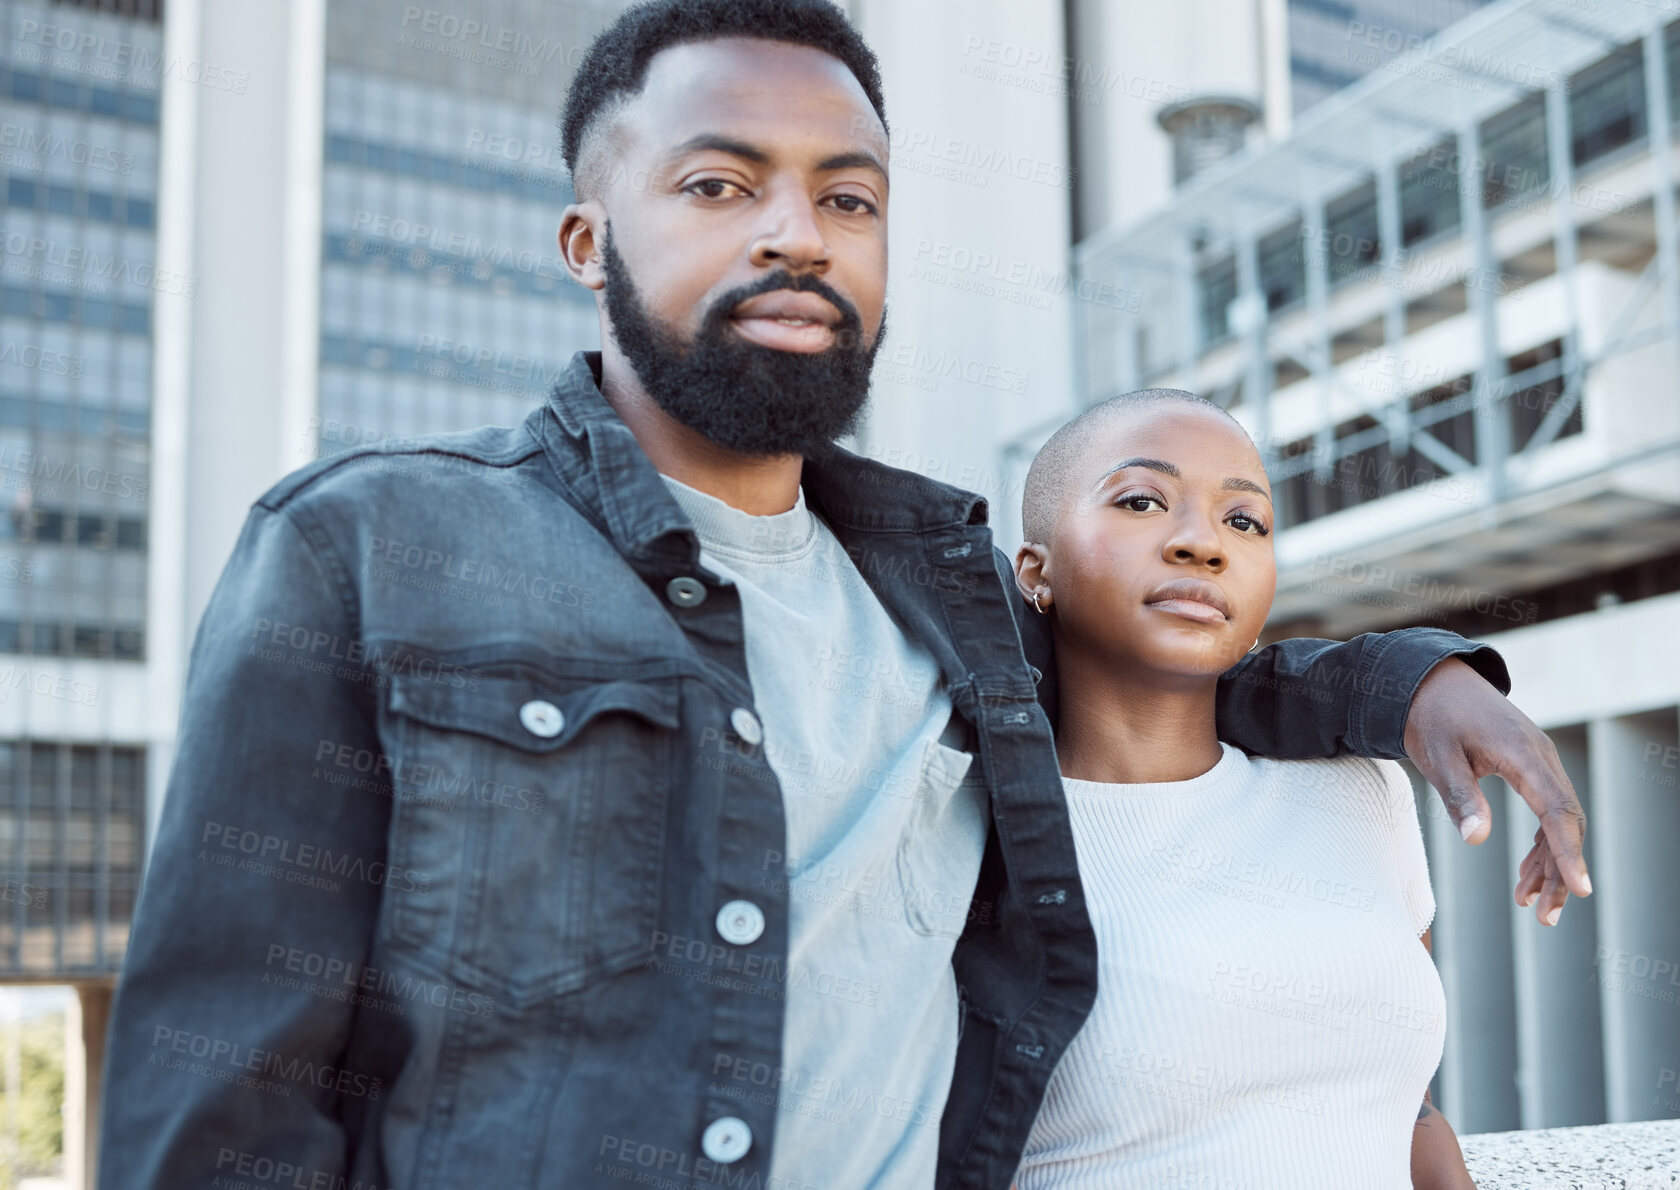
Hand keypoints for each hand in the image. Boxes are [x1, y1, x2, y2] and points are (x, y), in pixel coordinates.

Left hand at [1402, 657, 1590, 924]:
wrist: (1432, 681)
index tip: (1580, 889)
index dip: (1568, 852)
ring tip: (1531, 906)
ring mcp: (1539, 762)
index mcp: (1522, 755)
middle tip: (1544, 917)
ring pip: (1558, 820)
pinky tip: (1527, 874)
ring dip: (1550, 863)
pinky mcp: (1529, 767)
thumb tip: (1477, 840)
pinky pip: (1546, 810)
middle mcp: (1540, 758)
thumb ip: (1460, 796)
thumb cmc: (1431, 718)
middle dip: (1560, 871)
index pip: (1556, 810)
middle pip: (1565, 822)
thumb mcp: (1436, 757)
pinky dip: (1541, 843)